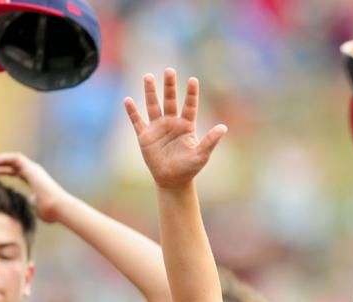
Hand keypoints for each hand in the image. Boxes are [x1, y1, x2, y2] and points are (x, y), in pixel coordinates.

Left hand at [0, 152, 71, 222]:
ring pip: (12, 158)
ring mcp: (33, 169)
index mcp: (34, 180)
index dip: (2, 171)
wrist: (58, 208)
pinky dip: (4, 158)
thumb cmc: (50, 212)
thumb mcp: (34, 208)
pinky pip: (15, 158)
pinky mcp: (32, 168)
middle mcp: (34, 172)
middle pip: (12, 163)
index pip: (15, 171)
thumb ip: (28, 204)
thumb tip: (24, 205)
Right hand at [125, 69, 227, 189]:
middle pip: (170, 100)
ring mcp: (157, 128)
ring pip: (153, 106)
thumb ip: (210, 140)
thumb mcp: (201, 155)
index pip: (189, 106)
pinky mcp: (145, 136)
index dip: (191, 94)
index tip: (193, 80)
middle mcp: (171, 123)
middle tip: (169, 70)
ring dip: (150, 92)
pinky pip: (137, 121)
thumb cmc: (189, 168)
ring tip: (148, 76)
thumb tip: (224, 128)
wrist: (172, 180)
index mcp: (186, 126)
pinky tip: (128, 101)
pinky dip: (132, 112)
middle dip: (169, 86)